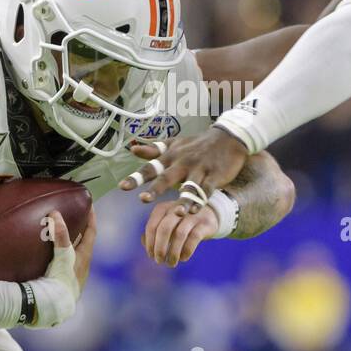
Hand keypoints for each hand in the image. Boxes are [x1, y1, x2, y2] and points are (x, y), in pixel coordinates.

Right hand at [29, 208, 96, 327]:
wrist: (53, 307)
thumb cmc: (61, 280)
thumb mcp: (62, 256)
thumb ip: (60, 235)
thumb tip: (56, 214)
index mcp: (84, 257)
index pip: (91, 232)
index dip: (91, 218)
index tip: (90, 206)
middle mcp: (80, 265)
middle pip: (82, 242)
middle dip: (77, 229)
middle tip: (71, 216)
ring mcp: (71, 274)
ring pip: (71, 253)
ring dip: (66, 242)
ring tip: (56, 232)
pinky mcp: (61, 281)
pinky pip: (61, 262)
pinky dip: (56, 254)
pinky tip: (45, 254)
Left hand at [118, 128, 248, 212]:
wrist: (228, 138)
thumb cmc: (197, 143)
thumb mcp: (175, 143)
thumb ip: (153, 149)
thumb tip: (132, 149)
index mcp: (171, 157)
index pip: (150, 167)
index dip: (136, 177)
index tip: (122, 187)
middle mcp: (182, 163)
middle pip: (167, 177)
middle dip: (156, 188)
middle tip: (144, 199)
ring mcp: (199, 169)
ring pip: (189, 187)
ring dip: (183, 199)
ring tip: (176, 212)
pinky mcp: (214, 176)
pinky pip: (207, 190)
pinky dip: (201, 201)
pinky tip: (195, 211)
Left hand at [143, 201, 217, 266]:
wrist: (208, 215)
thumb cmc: (180, 223)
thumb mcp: (165, 224)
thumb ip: (154, 232)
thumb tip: (145, 243)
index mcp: (163, 208)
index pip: (152, 226)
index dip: (150, 243)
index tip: (151, 255)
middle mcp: (177, 209)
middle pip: (164, 229)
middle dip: (160, 247)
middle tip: (159, 261)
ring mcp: (192, 215)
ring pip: (179, 234)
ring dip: (173, 252)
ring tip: (171, 263)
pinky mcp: (205, 223)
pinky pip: (194, 238)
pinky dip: (186, 250)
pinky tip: (183, 258)